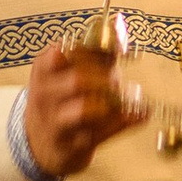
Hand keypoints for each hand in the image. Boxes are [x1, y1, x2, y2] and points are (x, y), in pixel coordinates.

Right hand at [21, 43, 145, 180]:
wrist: (40, 144)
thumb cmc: (63, 99)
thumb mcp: (70, 72)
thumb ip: (96, 54)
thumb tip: (120, 33)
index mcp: (43, 68)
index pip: (67, 50)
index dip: (98, 49)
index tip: (122, 51)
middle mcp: (43, 95)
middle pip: (79, 80)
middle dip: (107, 79)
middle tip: (119, 81)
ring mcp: (54, 123)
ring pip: (86, 110)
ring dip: (115, 103)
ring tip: (131, 99)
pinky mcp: (70, 147)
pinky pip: (101, 133)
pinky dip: (125, 122)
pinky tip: (141, 115)